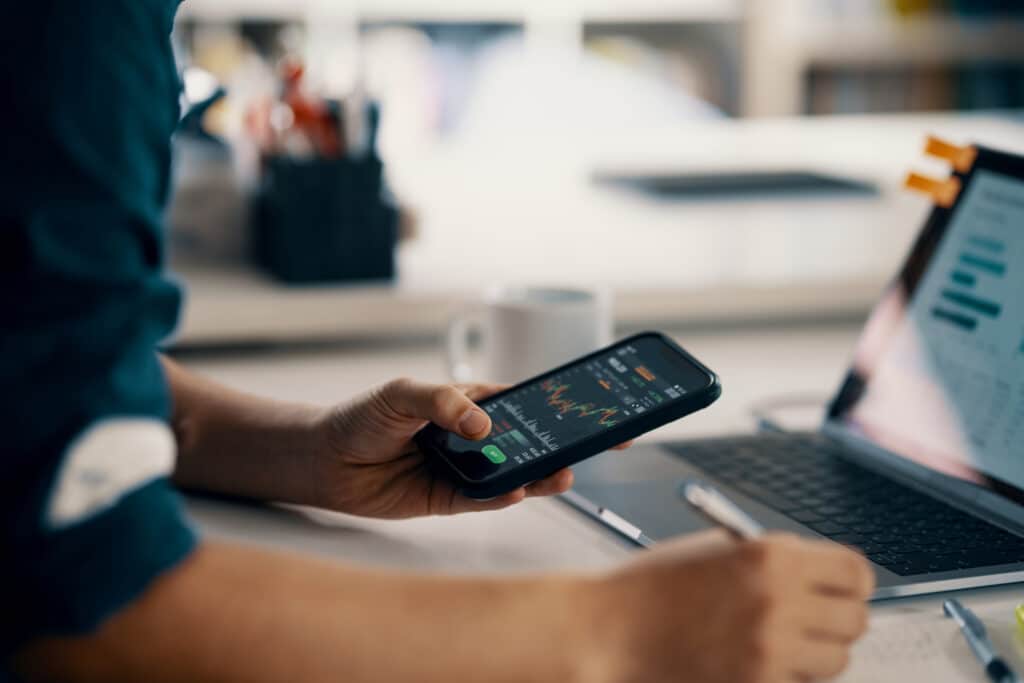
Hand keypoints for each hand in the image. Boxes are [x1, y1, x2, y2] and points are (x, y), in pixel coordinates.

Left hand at [313, 377, 628, 518]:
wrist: (327, 460)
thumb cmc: (364, 416)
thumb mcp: (404, 393)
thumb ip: (444, 404)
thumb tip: (484, 426)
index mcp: (471, 403)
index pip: (525, 403)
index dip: (560, 406)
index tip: (595, 408)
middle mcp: (475, 437)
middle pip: (529, 441)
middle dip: (564, 444)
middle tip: (598, 445)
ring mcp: (465, 469)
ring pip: (513, 474)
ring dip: (539, 475)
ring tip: (562, 474)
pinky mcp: (449, 499)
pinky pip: (484, 499)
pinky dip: (502, 496)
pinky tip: (518, 490)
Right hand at [583, 531, 874, 682]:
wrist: (611, 629)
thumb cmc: (655, 586)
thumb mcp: (718, 551)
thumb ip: (775, 561)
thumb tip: (825, 579)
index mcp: (770, 556)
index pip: (856, 573)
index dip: (851, 582)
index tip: (840, 589)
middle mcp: (778, 601)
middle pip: (855, 620)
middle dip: (837, 619)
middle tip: (813, 619)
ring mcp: (770, 649)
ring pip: (836, 660)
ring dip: (815, 653)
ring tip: (777, 642)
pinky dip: (787, 675)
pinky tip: (754, 660)